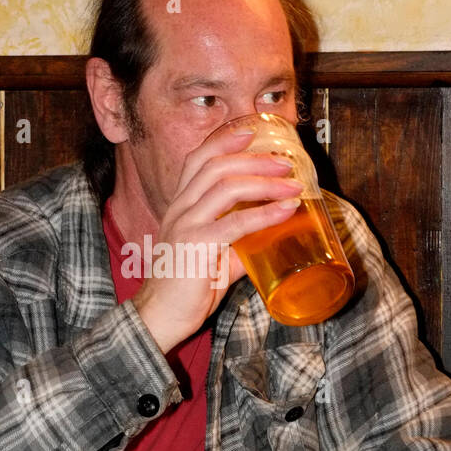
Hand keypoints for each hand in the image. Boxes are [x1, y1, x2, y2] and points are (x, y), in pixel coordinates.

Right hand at [133, 124, 302, 352]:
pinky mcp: (197, 246)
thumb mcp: (212, 258)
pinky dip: (265, 213)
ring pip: (226, 187)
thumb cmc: (183, 289)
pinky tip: (286, 211)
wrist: (159, 317)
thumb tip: (267, 238)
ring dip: (264, 182)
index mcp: (180, 206)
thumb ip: (236, 246)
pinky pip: (235, 222)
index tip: (251, 132)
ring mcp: (186, 225)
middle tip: (285, 162)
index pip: (198, 160)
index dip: (224, 142)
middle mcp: (180, 209)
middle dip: (254, 159)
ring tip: (291, 185)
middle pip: (216, 165)